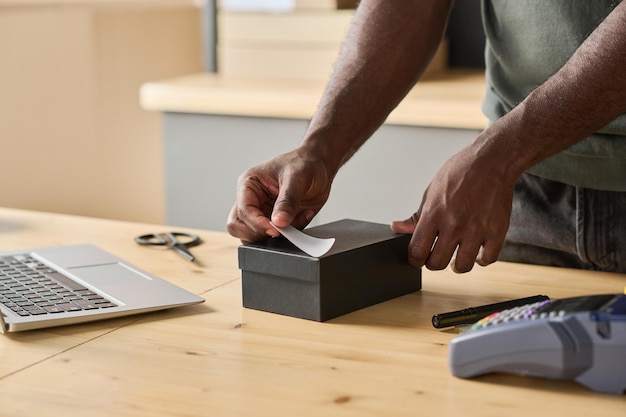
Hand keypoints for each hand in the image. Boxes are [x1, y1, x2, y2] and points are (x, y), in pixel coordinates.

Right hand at [227, 147, 332, 241]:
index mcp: (249, 185)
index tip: (275, 229)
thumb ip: (287, 201)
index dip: (257, 224)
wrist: (320, 165)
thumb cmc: (304, 163)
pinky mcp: (277, 221)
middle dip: (258, 233)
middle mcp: (252, 200)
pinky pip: (278, 236)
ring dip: (275, 235)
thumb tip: (278, 222)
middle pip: (238, 227)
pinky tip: (304, 215)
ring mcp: (263, 212)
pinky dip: (292, 233)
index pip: (243, 211)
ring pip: (254, 236)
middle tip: (279, 231)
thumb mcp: (297, 177)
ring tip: (296, 220)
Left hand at [391, 147, 513, 272]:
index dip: (415, 259)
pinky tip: (477, 250)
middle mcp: (453, 224)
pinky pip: (487, 259)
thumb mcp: (431, 191)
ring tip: (457, 256)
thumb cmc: (460, 173)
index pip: (416, 251)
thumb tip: (396, 227)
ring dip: (457, 265)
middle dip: (433, 263)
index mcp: (433, 214)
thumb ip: (415, 216)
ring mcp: (476, 229)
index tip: (418, 258)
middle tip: (436, 256)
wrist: (491, 161)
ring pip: (462, 266)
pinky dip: (481, 259)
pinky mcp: (497, 231)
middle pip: (437, 263)